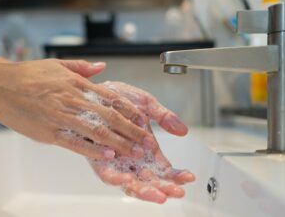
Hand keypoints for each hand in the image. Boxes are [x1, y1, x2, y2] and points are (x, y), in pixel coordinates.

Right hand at [0, 59, 155, 158]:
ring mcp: (62, 117)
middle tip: (147, 143)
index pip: (111, 98)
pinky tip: (108, 156)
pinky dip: (94, 150)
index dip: (130, 111)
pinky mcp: (50, 132)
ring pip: (98, 132)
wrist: (0, 86)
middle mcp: (74, 100)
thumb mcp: (57, 65)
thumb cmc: (27, 75)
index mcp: (77, 84)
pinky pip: (76, 143)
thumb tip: (102, 67)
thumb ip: (82, 67)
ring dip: (119, 143)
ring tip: (135, 153)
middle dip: (132, 131)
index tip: (144, 121)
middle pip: (110, 118)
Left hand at [88, 82, 194, 203]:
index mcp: (147, 149)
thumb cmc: (120, 98)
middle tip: (177, 191)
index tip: (189, 177)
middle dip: (164, 188)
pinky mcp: (98, 159)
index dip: (177, 175)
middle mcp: (132, 159)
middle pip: (150, 181)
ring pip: (131, 182)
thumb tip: (183, 130)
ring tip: (158, 194)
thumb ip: (163, 117)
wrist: (95, 91)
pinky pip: (107, 173)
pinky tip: (127, 179)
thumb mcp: (146, 104)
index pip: (164, 169)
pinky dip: (117, 178)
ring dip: (144, 189)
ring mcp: (116, 161)